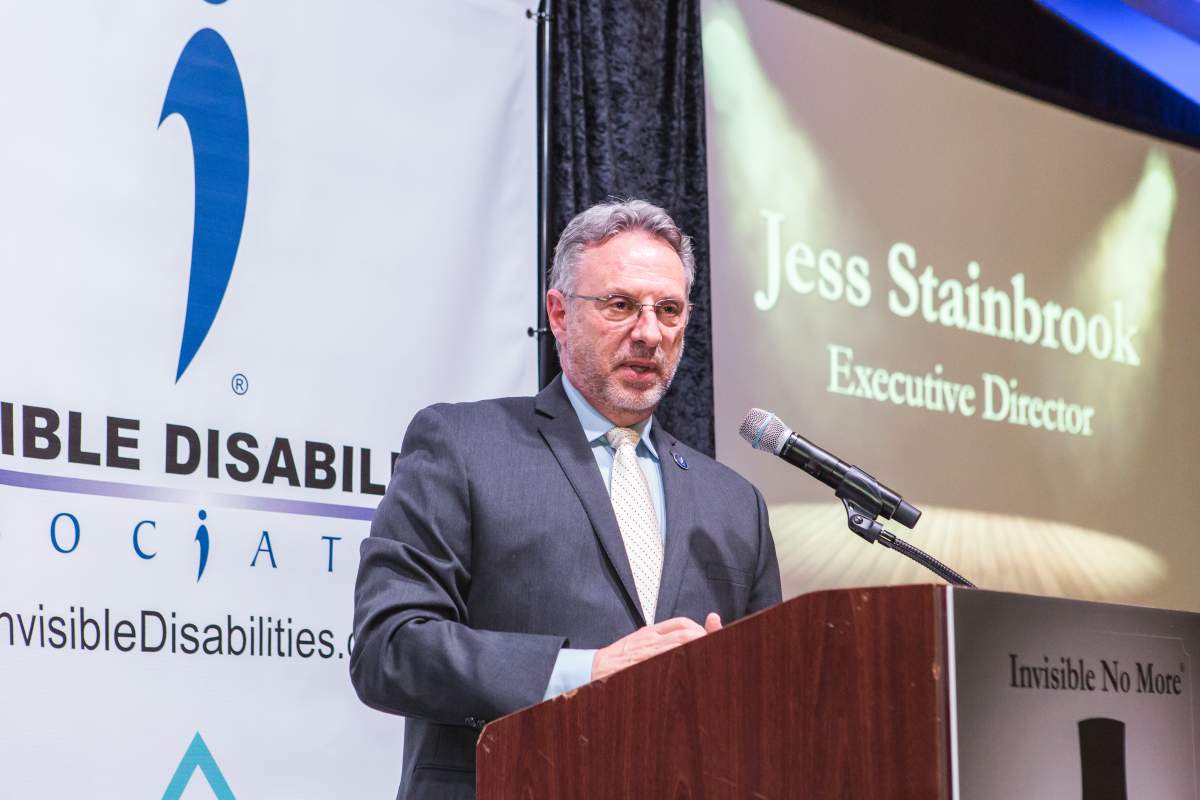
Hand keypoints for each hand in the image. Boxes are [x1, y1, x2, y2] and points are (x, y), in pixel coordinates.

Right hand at [592, 614, 721, 680]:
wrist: (593, 670)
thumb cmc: (615, 660)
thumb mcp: (636, 642)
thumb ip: (657, 639)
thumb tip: (680, 640)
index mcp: (650, 632)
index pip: (681, 623)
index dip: (697, 628)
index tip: (705, 635)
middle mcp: (651, 640)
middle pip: (686, 632)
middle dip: (704, 637)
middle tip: (713, 646)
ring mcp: (650, 653)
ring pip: (682, 643)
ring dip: (699, 647)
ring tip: (708, 656)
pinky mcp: (648, 665)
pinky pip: (672, 658)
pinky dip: (685, 659)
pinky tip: (693, 667)